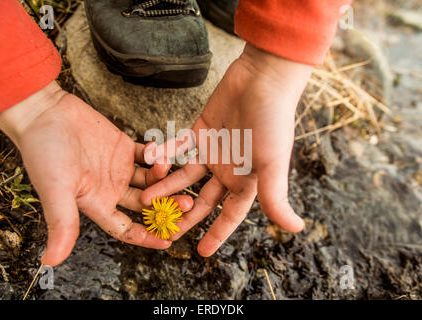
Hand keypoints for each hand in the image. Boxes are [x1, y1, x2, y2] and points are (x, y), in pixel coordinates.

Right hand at [0, 81, 192, 265]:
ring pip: (150, 180)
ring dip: (165, 179)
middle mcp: (111, 189)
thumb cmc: (44, 152)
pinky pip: (147, 155)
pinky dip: (158, 155)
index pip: (126, 229)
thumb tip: (50, 261)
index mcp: (96, 203)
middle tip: (187, 204)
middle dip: (166, 206)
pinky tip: (168, 154)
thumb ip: (61, 223)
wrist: (45, 113)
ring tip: (180, 174)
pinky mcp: (123, 146)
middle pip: (145, 205)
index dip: (146, 237)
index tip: (168, 241)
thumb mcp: (55, 190)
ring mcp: (119, 168)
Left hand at [142, 44, 311, 256]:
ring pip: (186, 177)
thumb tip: (296, 229)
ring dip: (167, 187)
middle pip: (203, 200)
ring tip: (146, 200)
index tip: (201, 253)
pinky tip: (149, 162)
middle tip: (164, 231)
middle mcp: (229, 170)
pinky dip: (165, 154)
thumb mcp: (273, 163)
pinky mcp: (200, 131)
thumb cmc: (273, 121)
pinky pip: (179, 148)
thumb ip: (276, 197)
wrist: (262, 79)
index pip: (230, 215)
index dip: (217, 234)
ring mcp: (213, 151)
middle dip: (184, 216)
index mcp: (247, 181)